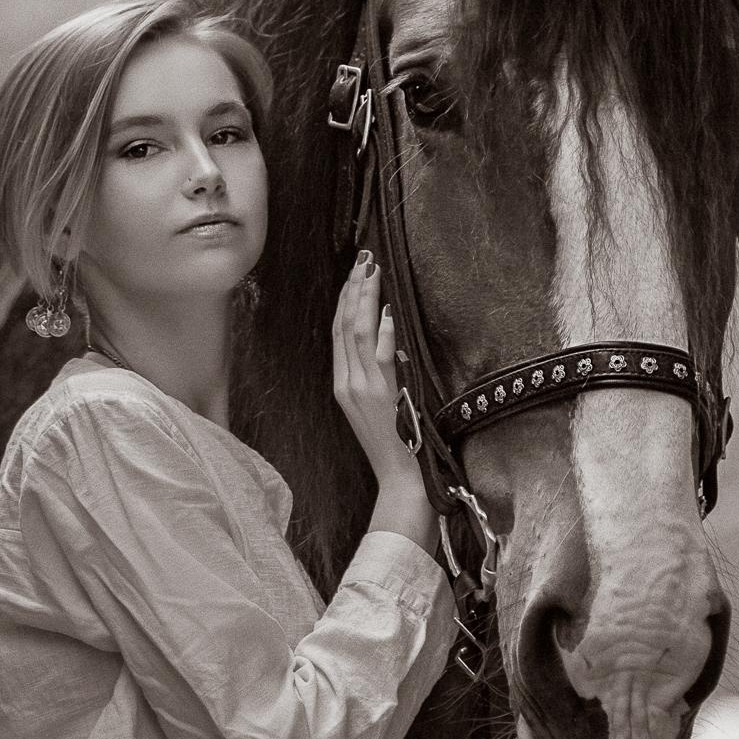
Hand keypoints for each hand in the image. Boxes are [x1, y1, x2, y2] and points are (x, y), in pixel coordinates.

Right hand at [332, 251, 413, 482]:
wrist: (399, 477)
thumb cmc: (394, 442)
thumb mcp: (375, 405)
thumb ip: (374, 373)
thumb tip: (386, 336)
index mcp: (342, 384)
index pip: (338, 332)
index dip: (344, 300)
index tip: (353, 274)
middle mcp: (346, 382)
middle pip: (343, 326)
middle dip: (352, 290)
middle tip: (362, 261)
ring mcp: (362, 388)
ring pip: (356, 334)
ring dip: (364, 300)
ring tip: (371, 273)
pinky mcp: (381, 394)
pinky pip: (379, 355)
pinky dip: (381, 330)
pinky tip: (386, 311)